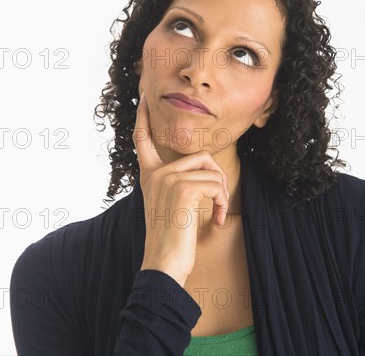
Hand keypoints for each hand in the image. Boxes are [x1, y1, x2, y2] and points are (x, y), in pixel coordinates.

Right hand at [133, 91, 228, 287]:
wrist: (164, 265)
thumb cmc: (171, 239)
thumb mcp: (170, 205)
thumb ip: (176, 182)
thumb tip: (202, 168)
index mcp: (149, 176)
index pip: (143, 139)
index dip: (143, 117)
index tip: (145, 98)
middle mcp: (155, 173)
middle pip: (200, 155)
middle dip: (217, 177)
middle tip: (217, 200)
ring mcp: (167, 178)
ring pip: (211, 170)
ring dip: (221, 192)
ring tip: (215, 213)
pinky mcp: (182, 188)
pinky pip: (215, 183)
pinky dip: (221, 202)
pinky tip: (215, 220)